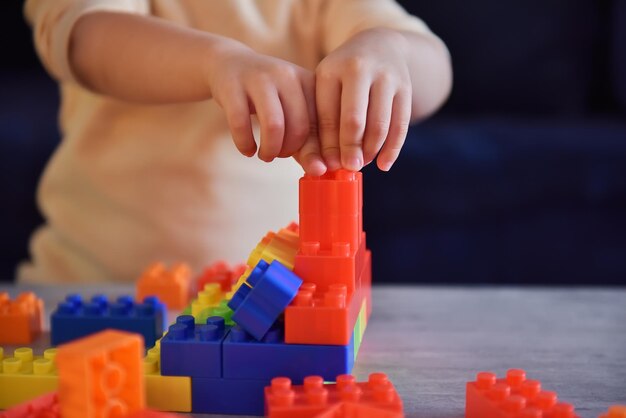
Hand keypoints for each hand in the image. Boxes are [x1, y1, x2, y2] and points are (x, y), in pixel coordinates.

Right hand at [207, 41, 322, 169]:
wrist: (230, 65)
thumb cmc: (269, 98)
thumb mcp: (292, 112)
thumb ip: (307, 141)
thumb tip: (319, 170)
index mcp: (309, 82)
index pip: (322, 125)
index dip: (318, 152)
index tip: (312, 168)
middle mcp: (288, 76)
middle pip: (299, 127)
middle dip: (290, 151)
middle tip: (279, 155)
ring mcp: (260, 78)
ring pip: (274, 125)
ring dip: (270, 149)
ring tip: (266, 155)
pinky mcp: (233, 86)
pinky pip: (241, 124)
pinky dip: (245, 144)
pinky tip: (247, 150)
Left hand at [315, 28, 412, 171]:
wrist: (380, 45)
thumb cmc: (343, 77)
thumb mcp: (326, 87)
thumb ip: (323, 119)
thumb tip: (329, 162)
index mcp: (331, 70)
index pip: (327, 116)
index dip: (328, 145)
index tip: (329, 165)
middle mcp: (359, 69)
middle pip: (354, 120)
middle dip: (351, 150)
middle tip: (348, 168)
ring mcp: (386, 76)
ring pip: (379, 125)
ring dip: (370, 151)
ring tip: (362, 163)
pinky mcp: (405, 87)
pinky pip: (401, 125)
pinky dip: (392, 149)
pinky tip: (383, 165)